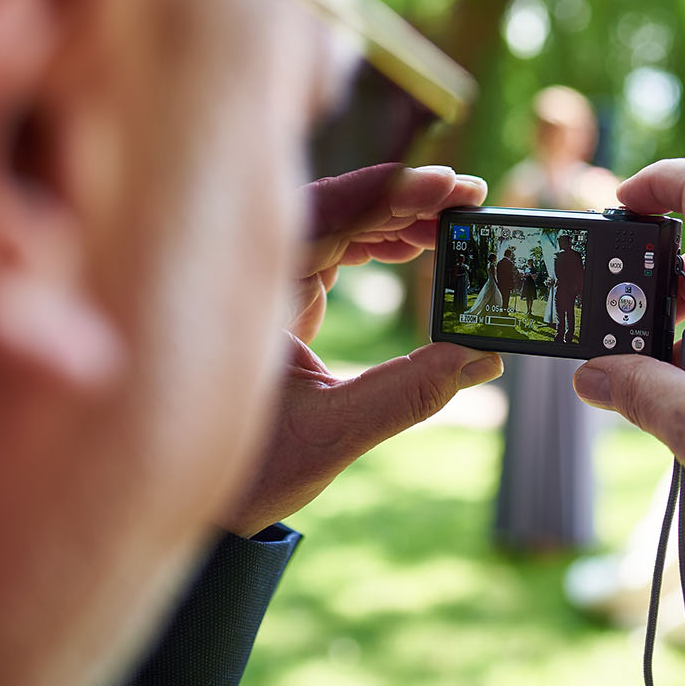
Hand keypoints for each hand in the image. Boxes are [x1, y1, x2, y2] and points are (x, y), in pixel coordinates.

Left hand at [219, 165, 502, 535]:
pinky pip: (335, 247)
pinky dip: (378, 243)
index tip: (449, 185)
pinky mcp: (281, 295)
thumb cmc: (246, 471)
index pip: (328, 214)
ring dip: (398, 220)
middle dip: (407, 201)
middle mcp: (254, 272)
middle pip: (339, 208)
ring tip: (457, 225)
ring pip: (339, 223)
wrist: (202, 500)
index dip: (393, 193)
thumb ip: (409, 394)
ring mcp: (266, 278)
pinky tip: (417, 248)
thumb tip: (482, 359)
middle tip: (472, 199)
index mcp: (248, 291)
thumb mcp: (331, 434)